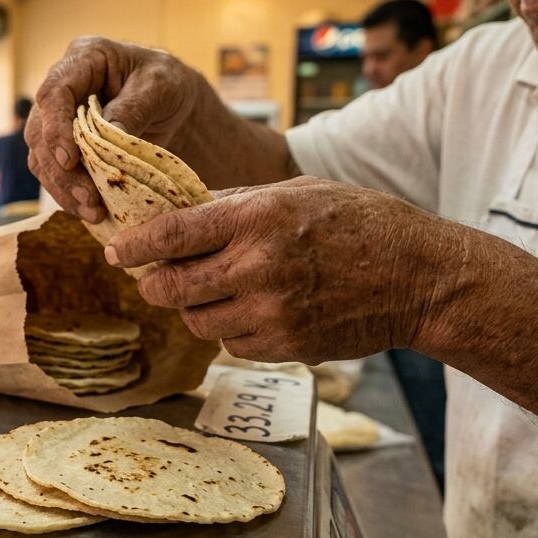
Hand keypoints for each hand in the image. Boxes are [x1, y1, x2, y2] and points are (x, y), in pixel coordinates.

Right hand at [24, 37, 217, 221]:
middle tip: (89, 198)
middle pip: (40, 131)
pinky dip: (68, 194)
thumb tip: (108, 136)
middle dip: (61, 170)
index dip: (56, 128)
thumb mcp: (160, 87)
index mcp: (83, 59)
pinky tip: (89, 211)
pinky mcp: (63, 146)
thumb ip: (134, 107)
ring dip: (63, 188)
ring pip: (41, 157)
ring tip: (93, 211)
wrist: (172, 104)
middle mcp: (62, 88)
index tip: (70, 160)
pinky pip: (54, 173)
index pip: (54, 93)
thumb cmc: (167, 84)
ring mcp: (58, 119)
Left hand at [104, 177, 460, 363]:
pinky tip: (254, 309)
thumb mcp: (296, 191)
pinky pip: (232, 344)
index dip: (134, 246)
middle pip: (172, 289)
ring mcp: (272, 313)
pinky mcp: (286, 347)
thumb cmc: (359, 222)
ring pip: (198, 321)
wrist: (420, 278)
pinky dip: (231, 329)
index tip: (117, 251)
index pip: (172, 235)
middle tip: (155, 277)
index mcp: (258, 218)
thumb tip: (178, 210)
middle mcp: (259, 268)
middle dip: (154, 284)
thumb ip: (234, 202)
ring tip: (218, 288)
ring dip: (195, 307)